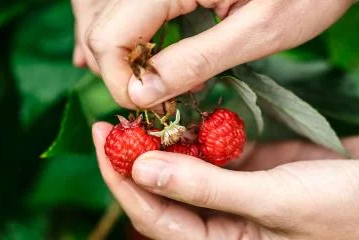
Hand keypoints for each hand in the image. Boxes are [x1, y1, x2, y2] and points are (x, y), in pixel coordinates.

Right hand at [72, 0, 354, 107]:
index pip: (111, 35)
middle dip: (117, 71)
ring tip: (147, 85)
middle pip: (101, 26)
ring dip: (118, 55)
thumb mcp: (257, 33)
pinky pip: (125, 9)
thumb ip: (195, 61)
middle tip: (153, 101)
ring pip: (105, 16)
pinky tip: (139, 59)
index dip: (120, 80)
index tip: (149, 110)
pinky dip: (126, 37)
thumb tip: (141, 95)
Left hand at [93, 123, 358, 239]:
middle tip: (113, 123)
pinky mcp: (256, 172)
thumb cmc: (348, 209)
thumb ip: (204, 187)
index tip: (104, 142)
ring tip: (144, 115)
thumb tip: (143, 169)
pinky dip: (201, 134)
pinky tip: (187, 115)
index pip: (155, 219)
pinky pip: (216, 153)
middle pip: (165, 195)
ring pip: (188, 171)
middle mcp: (226, 229)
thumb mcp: (273, 200)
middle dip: (137, 161)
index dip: (123, 181)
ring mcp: (240, 198)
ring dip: (167, 145)